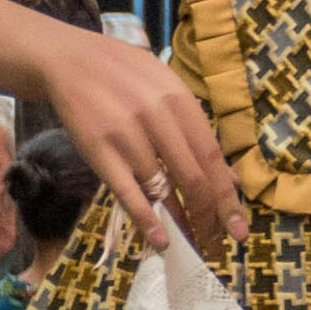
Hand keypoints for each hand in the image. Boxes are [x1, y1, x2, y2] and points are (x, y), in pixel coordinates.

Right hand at [33, 25, 244, 263]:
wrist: (71, 61)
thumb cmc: (127, 76)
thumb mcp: (168, 90)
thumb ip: (197, 131)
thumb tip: (229, 176)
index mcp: (180, 100)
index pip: (212, 158)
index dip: (228, 198)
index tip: (240, 230)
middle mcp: (157, 117)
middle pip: (192, 178)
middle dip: (209, 219)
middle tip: (217, 246)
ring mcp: (126, 136)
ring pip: (162, 189)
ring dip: (181, 224)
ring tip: (193, 247)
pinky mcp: (98, 152)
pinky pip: (128, 192)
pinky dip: (146, 220)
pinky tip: (161, 241)